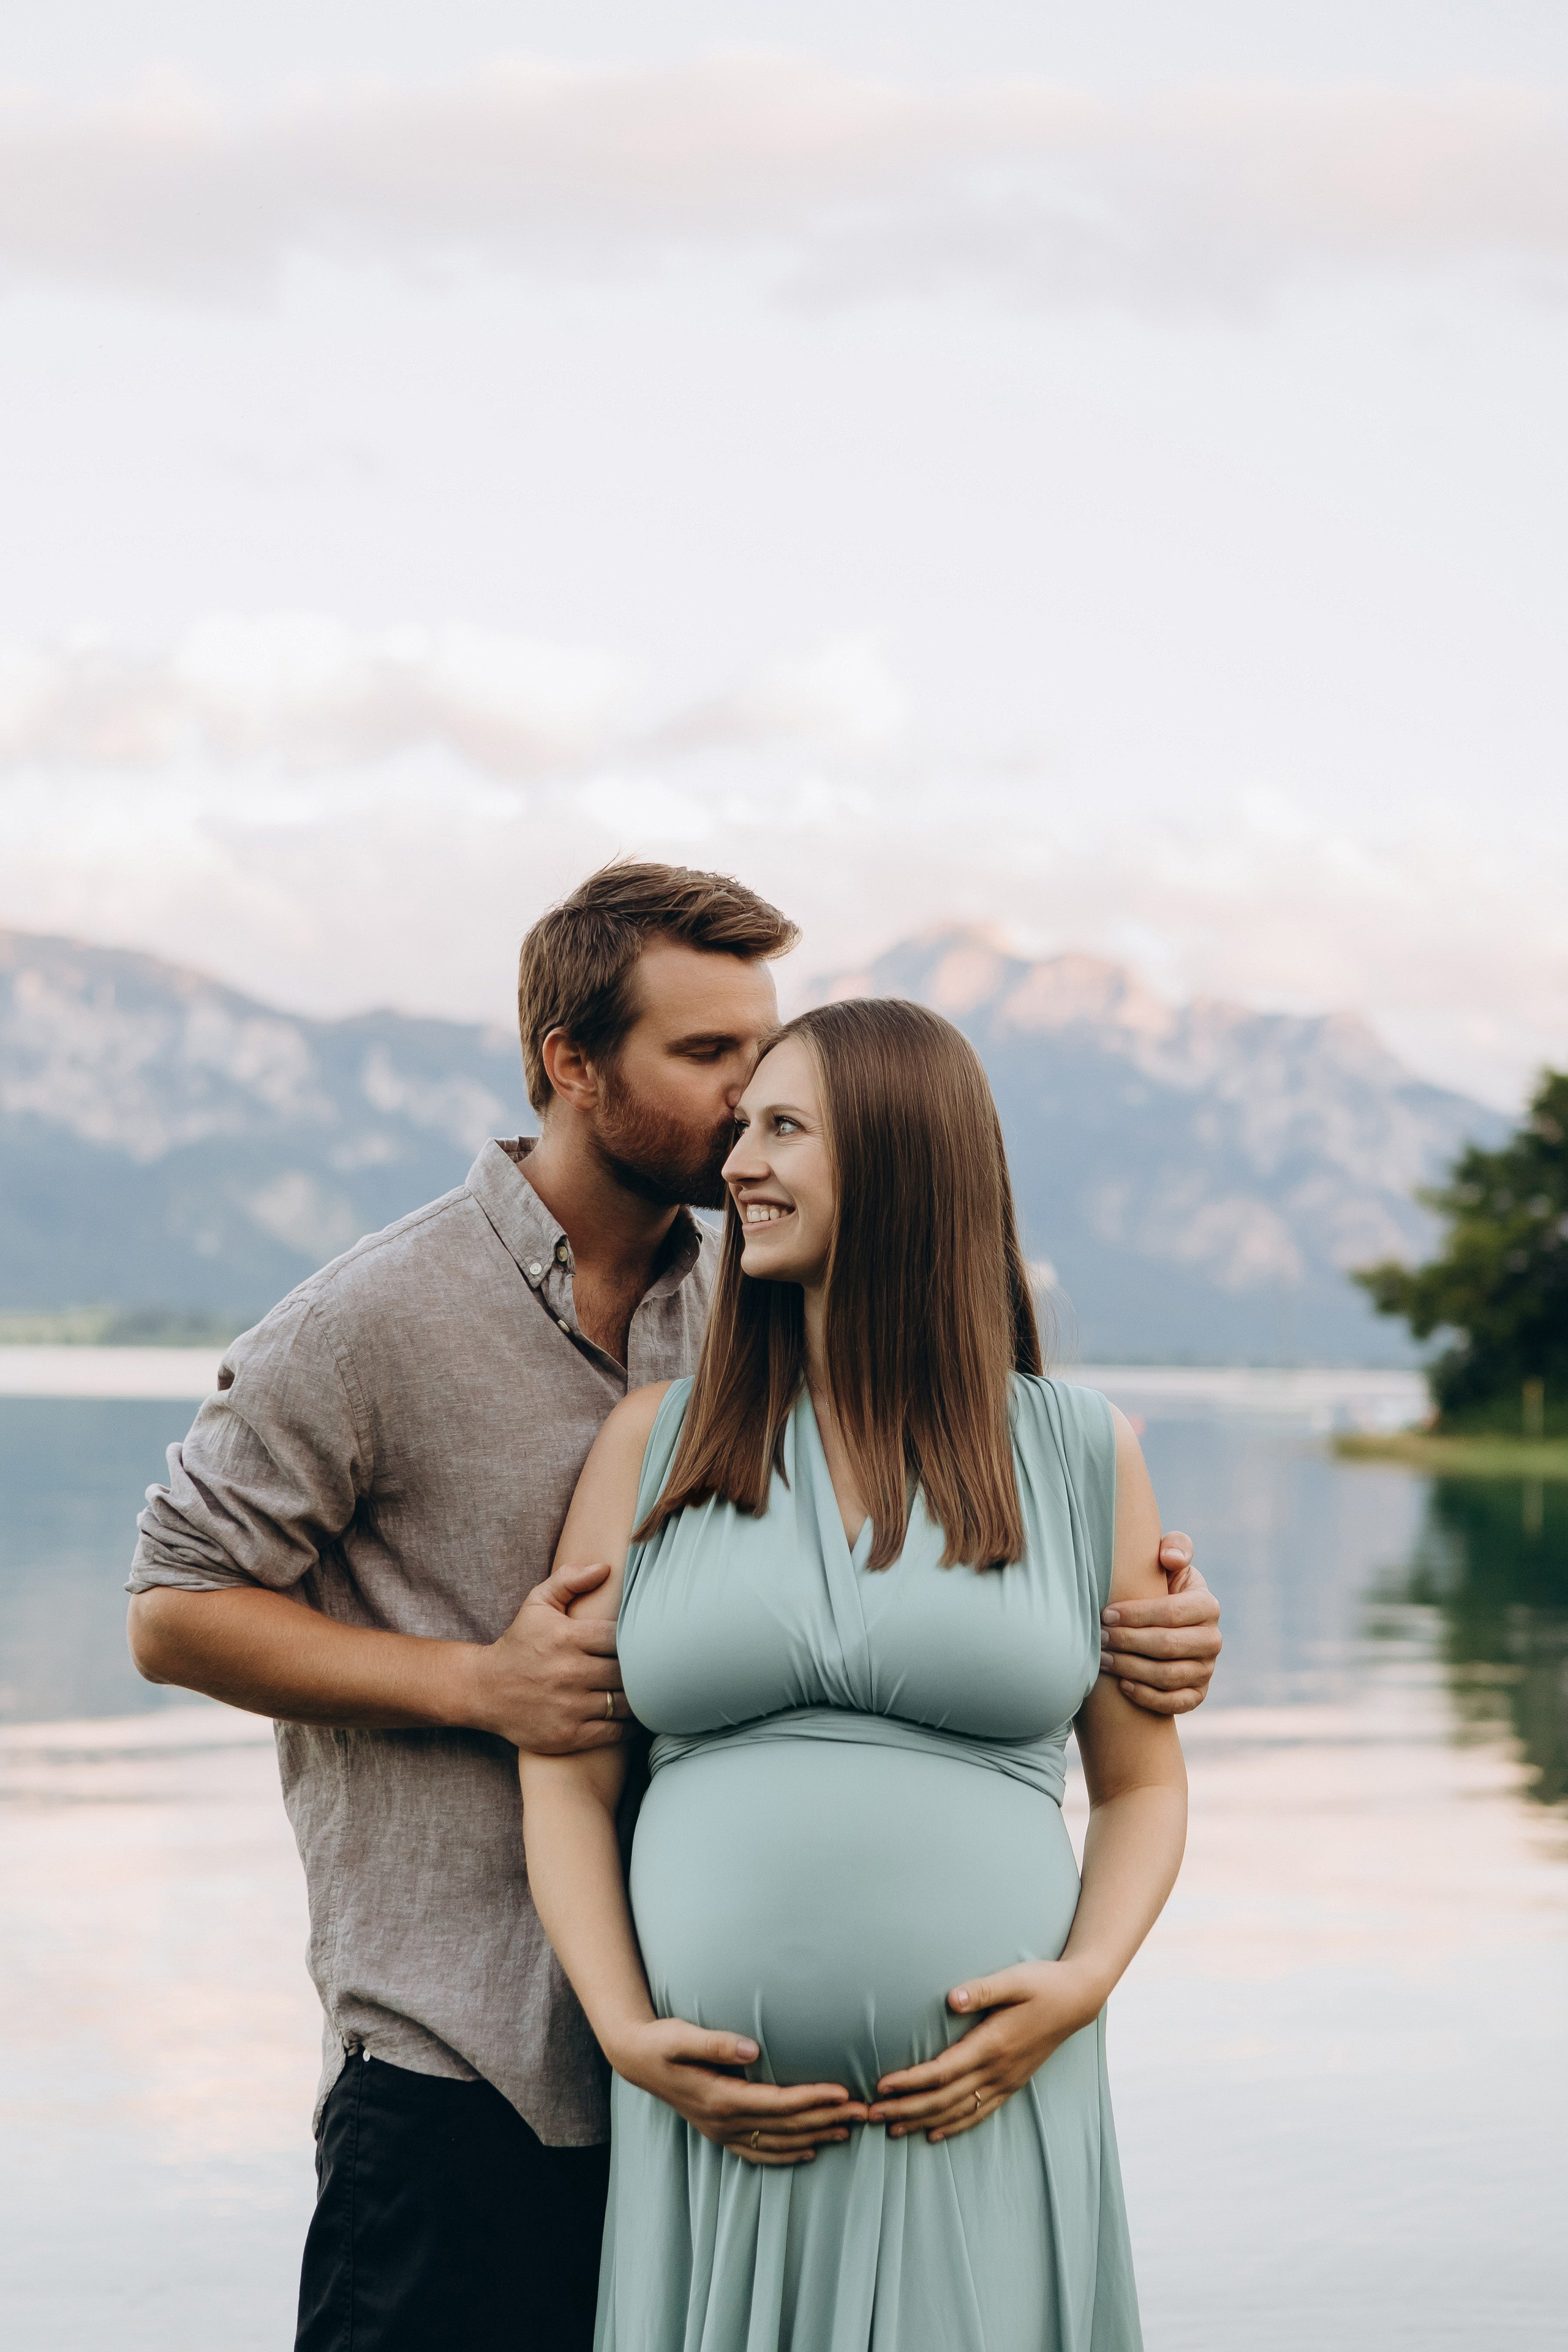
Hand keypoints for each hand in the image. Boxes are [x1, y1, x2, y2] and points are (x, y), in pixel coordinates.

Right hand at [465, 1562, 630, 1751]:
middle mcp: (569, 1673)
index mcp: (567, 1638)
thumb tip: (605, 1568)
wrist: (484, 1690)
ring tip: (644, 1691)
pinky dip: (628, 1726)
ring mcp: (569, 1707)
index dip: (634, 1640)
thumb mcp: (537, 1603)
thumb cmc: (519, 1643)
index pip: (620, 1637)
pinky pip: (614, 1732)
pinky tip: (631, 1716)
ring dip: (638, 1698)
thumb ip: (570, 1580)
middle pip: (626, 1672)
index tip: (640, 1642)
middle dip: (640, 1670)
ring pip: (624, 1703)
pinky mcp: (568, 1736)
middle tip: (650, 1668)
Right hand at [609, 2019, 865, 2165]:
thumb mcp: (681, 2036)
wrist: (636, 2059)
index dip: (812, 2099)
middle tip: (863, 2113)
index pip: (778, 2103)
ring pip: (777, 2143)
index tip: (843, 2092)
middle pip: (785, 2126)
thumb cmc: (661, 2041)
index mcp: (720, 2097)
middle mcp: (724, 2121)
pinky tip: (807, 2152)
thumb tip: (751, 2047)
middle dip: (826, 2119)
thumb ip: (715, 2041)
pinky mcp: (719, 2131)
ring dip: (814, 2137)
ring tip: (847, 2131)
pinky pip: (758, 2152)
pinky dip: (786, 2154)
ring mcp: (721, 2131)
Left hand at [866, 1961, 1098, 2142]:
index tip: (881, 2087)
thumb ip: (982, 1989)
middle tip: (871, 2116)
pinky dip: (954, 2127)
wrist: (1078, 1999)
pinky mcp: (1012, 2084)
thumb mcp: (1014, 1979)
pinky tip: (934, 2135)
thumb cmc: (1042, 1984)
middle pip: (944, 2099)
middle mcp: (997, 2070)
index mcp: (992, 2045)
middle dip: (906, 2109)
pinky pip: (980, 2114)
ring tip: (892, 2130)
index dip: (910, 2082)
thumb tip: (951, 1998)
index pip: (943, 2072)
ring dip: (923, 2123)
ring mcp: (1006, 2081)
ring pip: (958, 2112)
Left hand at [1099, 1534, 1220, 1716]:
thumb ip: (1174, 1547)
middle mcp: (1212, 1639)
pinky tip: (1123, 1685)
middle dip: (1128, 1641)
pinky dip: (1148, 1697)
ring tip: (1102, 1659)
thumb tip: (1170, 1558)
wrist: (1164, 1624)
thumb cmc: (1160, 1586)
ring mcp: (1207, 1669)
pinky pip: (1176, 1703)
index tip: (1105, 1613)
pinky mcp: (1198, 1694)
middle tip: (1098, 1637)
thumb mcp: (1168, 1561)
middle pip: (1168, 1646)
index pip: (1173, 1612)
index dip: (1137, 1614)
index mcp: (1207, 1605)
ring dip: (1131, 1668)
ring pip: (1168, 1676)